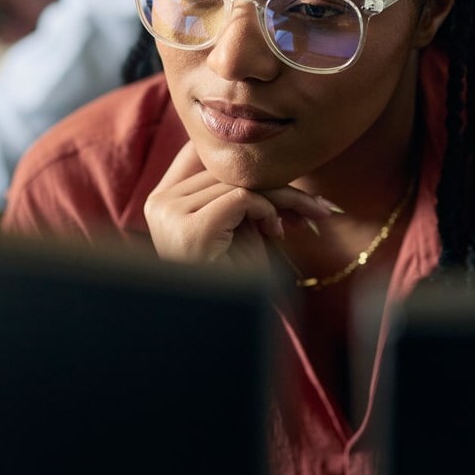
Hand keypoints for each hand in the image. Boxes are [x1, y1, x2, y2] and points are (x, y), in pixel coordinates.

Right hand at [144, 141, 332, 264]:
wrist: (220, 323)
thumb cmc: (232, 278)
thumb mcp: (236, 226)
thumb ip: (242, 191)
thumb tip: (276, 154)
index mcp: (161, 200)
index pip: (199, 151)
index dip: (243, 156)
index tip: (283, 170)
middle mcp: (159, 202)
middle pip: (226, 168)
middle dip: (277, 182)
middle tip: (315, 202)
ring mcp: (170, 213)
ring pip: (239, 181)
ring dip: (282, 199)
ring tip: (302, 220)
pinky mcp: (191, 227)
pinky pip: (243, 198)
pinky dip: (267, 211)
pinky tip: (275, 232)